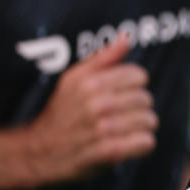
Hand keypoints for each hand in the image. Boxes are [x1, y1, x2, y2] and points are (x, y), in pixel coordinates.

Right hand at [24, 35, 157, 182]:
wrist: (40, 152)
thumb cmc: (62, 112)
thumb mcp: (74, 79)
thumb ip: (103, 58)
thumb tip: (126, 37)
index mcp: (91, 83)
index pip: (140, 76)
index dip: (133, 86)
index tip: (121, 95)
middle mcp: (98, 104)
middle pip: (147, 99)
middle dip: (137, 108)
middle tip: (120, 116)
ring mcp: (104, 128)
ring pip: (150, 121)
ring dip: (140, 127)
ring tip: (123, 130)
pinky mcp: (110, 152)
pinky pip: (147, 142)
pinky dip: (141, 145)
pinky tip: (127, 144)